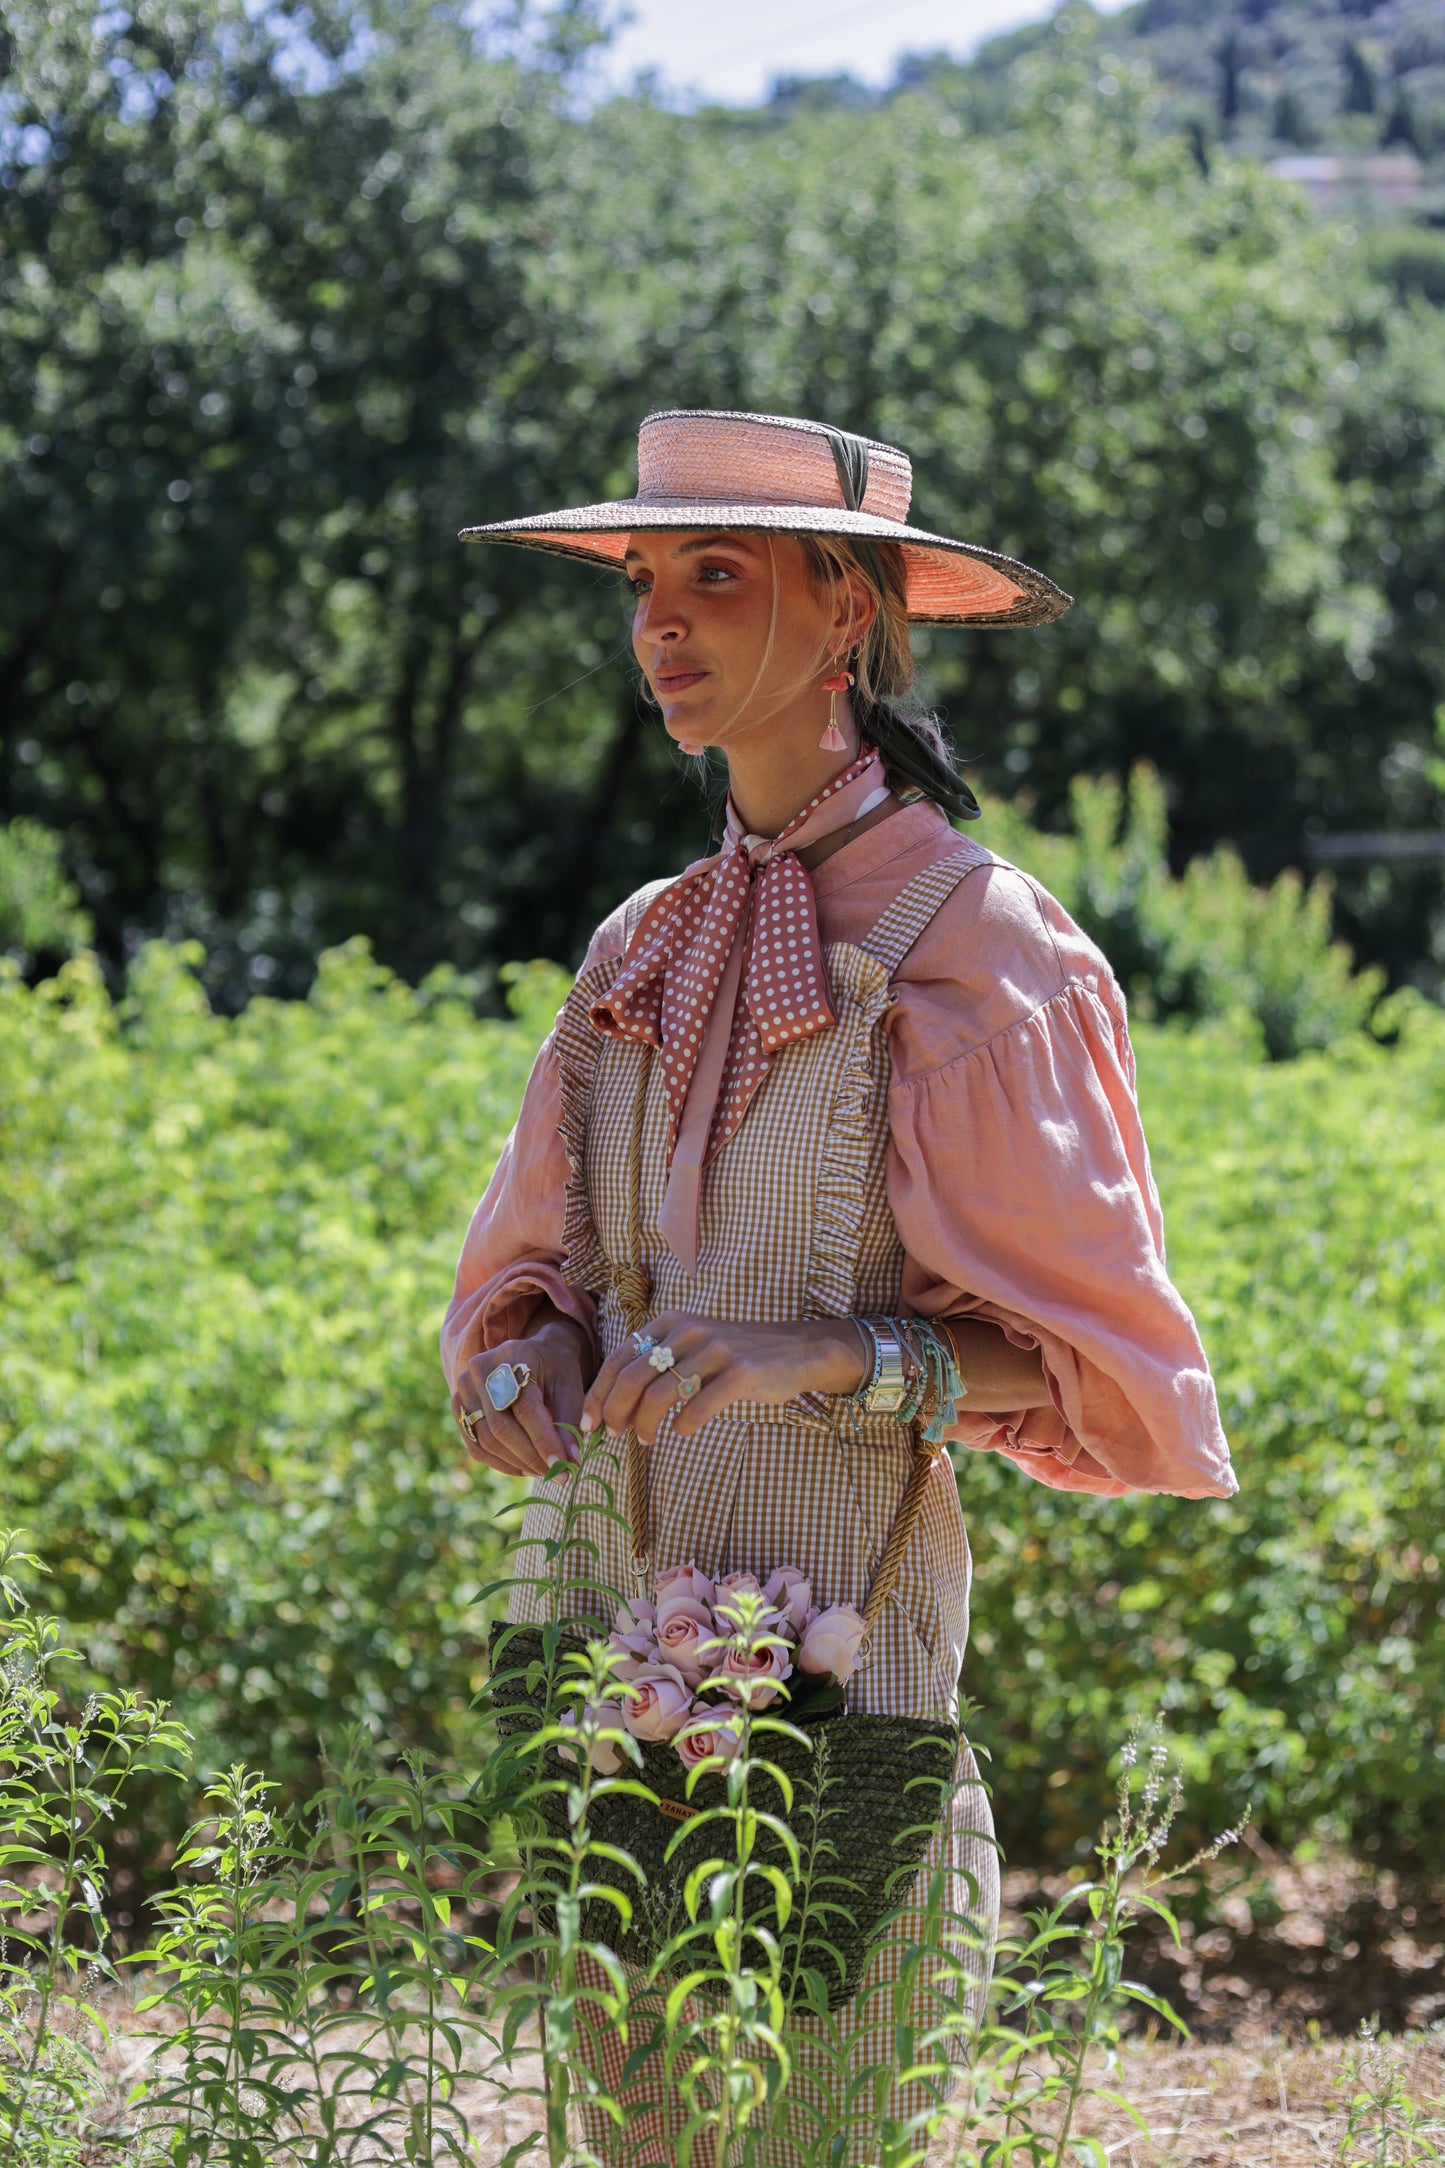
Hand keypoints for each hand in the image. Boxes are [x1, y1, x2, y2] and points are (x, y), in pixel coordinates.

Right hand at [453, 1315, 589, 1479]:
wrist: (531, 1355)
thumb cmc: (555, 1371)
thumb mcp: (569, 1389)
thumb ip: (569, 1423)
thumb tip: (569, 1463)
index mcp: (514, 1356)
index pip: (526, 1407)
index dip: (544, 1440)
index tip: (563, 1466)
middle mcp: (481, 1369)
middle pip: (501, 1426)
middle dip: (531, 1456)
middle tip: (556, 1473)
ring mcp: (463, 1388)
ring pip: (487, 1440)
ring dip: (517, 1463)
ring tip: (542, 1470)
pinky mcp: (458, 1407)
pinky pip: (476, 1446)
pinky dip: (501, 1463)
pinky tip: (524, 1467)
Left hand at [581, 1312, 866, 1448]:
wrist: (795, 1349)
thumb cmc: (736, 1356)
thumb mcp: (693, 1346)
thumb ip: (658, 1364)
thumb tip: (614, 1403)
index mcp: (670, 1323)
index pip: (619, 1358)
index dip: (599, 1392)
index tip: (590, 1422)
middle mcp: (688, 1331)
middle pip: (632, 1376)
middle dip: (616, 1412)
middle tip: (615, 1436)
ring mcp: (715, 1350)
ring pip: (660, 1394)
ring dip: (645, 1424)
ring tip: (646, 1440)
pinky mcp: (741, 1372)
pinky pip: (699, 1406)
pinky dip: (683, 1425)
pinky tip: (681, 1433)